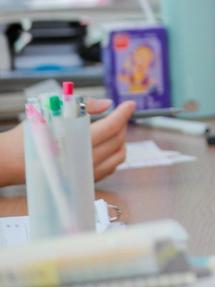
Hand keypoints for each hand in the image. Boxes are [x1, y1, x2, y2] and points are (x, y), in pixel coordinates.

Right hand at [0, 99, 132, 187]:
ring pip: (118, 156)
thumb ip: (83, 107)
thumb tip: (108, 104)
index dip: (124, 114)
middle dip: (122, 125)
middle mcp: (83, 161)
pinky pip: (109, 168)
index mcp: (76, 142)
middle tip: (117, 115)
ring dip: (120, 141)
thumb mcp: (52, 113)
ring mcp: (84, 175)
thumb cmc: (28, 137)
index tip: (130, 105)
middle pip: (118, 141)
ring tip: (112, 130)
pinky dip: (113, 155)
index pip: (111, 127)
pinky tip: (105, 145)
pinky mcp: (83, 182)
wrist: (9, 162)